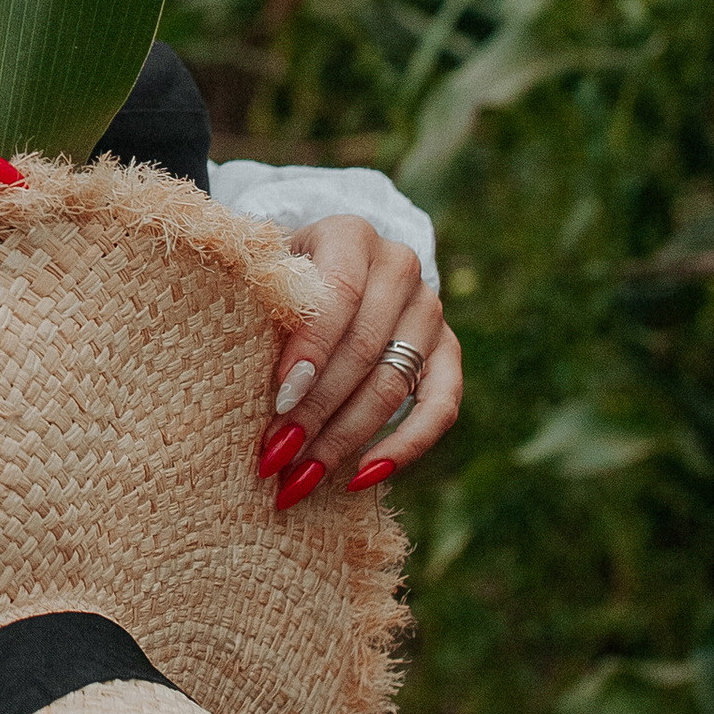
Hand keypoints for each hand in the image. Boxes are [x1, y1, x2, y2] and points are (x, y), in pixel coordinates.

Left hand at [259, 217, 461, 504]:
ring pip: (393, 384)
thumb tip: (268, 384)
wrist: (327, 265)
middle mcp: (399, 266)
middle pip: (364, 348)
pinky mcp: (448, 349)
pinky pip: (442, 406)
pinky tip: (363, 477)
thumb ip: (265, 308)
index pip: (339, 293)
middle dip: (317, 408)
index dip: (312, 348)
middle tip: (275, 455)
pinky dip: (406, 446)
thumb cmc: (281, 278)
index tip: (280, 396)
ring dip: (344, 438)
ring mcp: (429, 309)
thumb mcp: (266, 275)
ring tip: (300, 478)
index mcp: (350, 235)